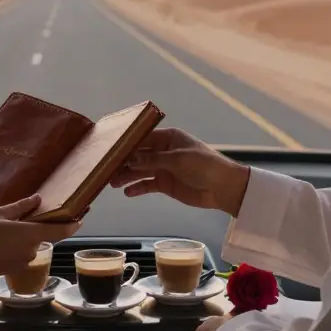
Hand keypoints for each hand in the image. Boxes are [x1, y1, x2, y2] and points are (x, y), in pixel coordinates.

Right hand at [0, 195, 81, 281]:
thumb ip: (20, 207)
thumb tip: (37, 199)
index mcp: (31, 234)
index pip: (61, 230)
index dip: (74, 224)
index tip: (81, 217)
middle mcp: (33, 249)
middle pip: (44, 235)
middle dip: (36, 225)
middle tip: (20, 215)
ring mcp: (25, 261)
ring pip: (31, 243)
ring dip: (23, 236)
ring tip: (2, 229)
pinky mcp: (16, 268)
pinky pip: (22, 252)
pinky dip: (16, 245)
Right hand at [110, 128, 250, 215]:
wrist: (224, 188)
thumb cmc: (205, 166)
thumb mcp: (178, 159)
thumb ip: (153, 159)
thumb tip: (130, 158)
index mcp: (169, 138)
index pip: (143, 139)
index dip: (127, 144)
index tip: (110, 150)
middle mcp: (164, 151)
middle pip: (138, 156)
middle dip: (123, 162)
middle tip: (107, 169)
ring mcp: (164, 168)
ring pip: (140, 171)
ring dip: (127, 176)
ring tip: (112, 183)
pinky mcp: (166, 184)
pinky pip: (148, 185)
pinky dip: (137, 188)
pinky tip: (127, 192)